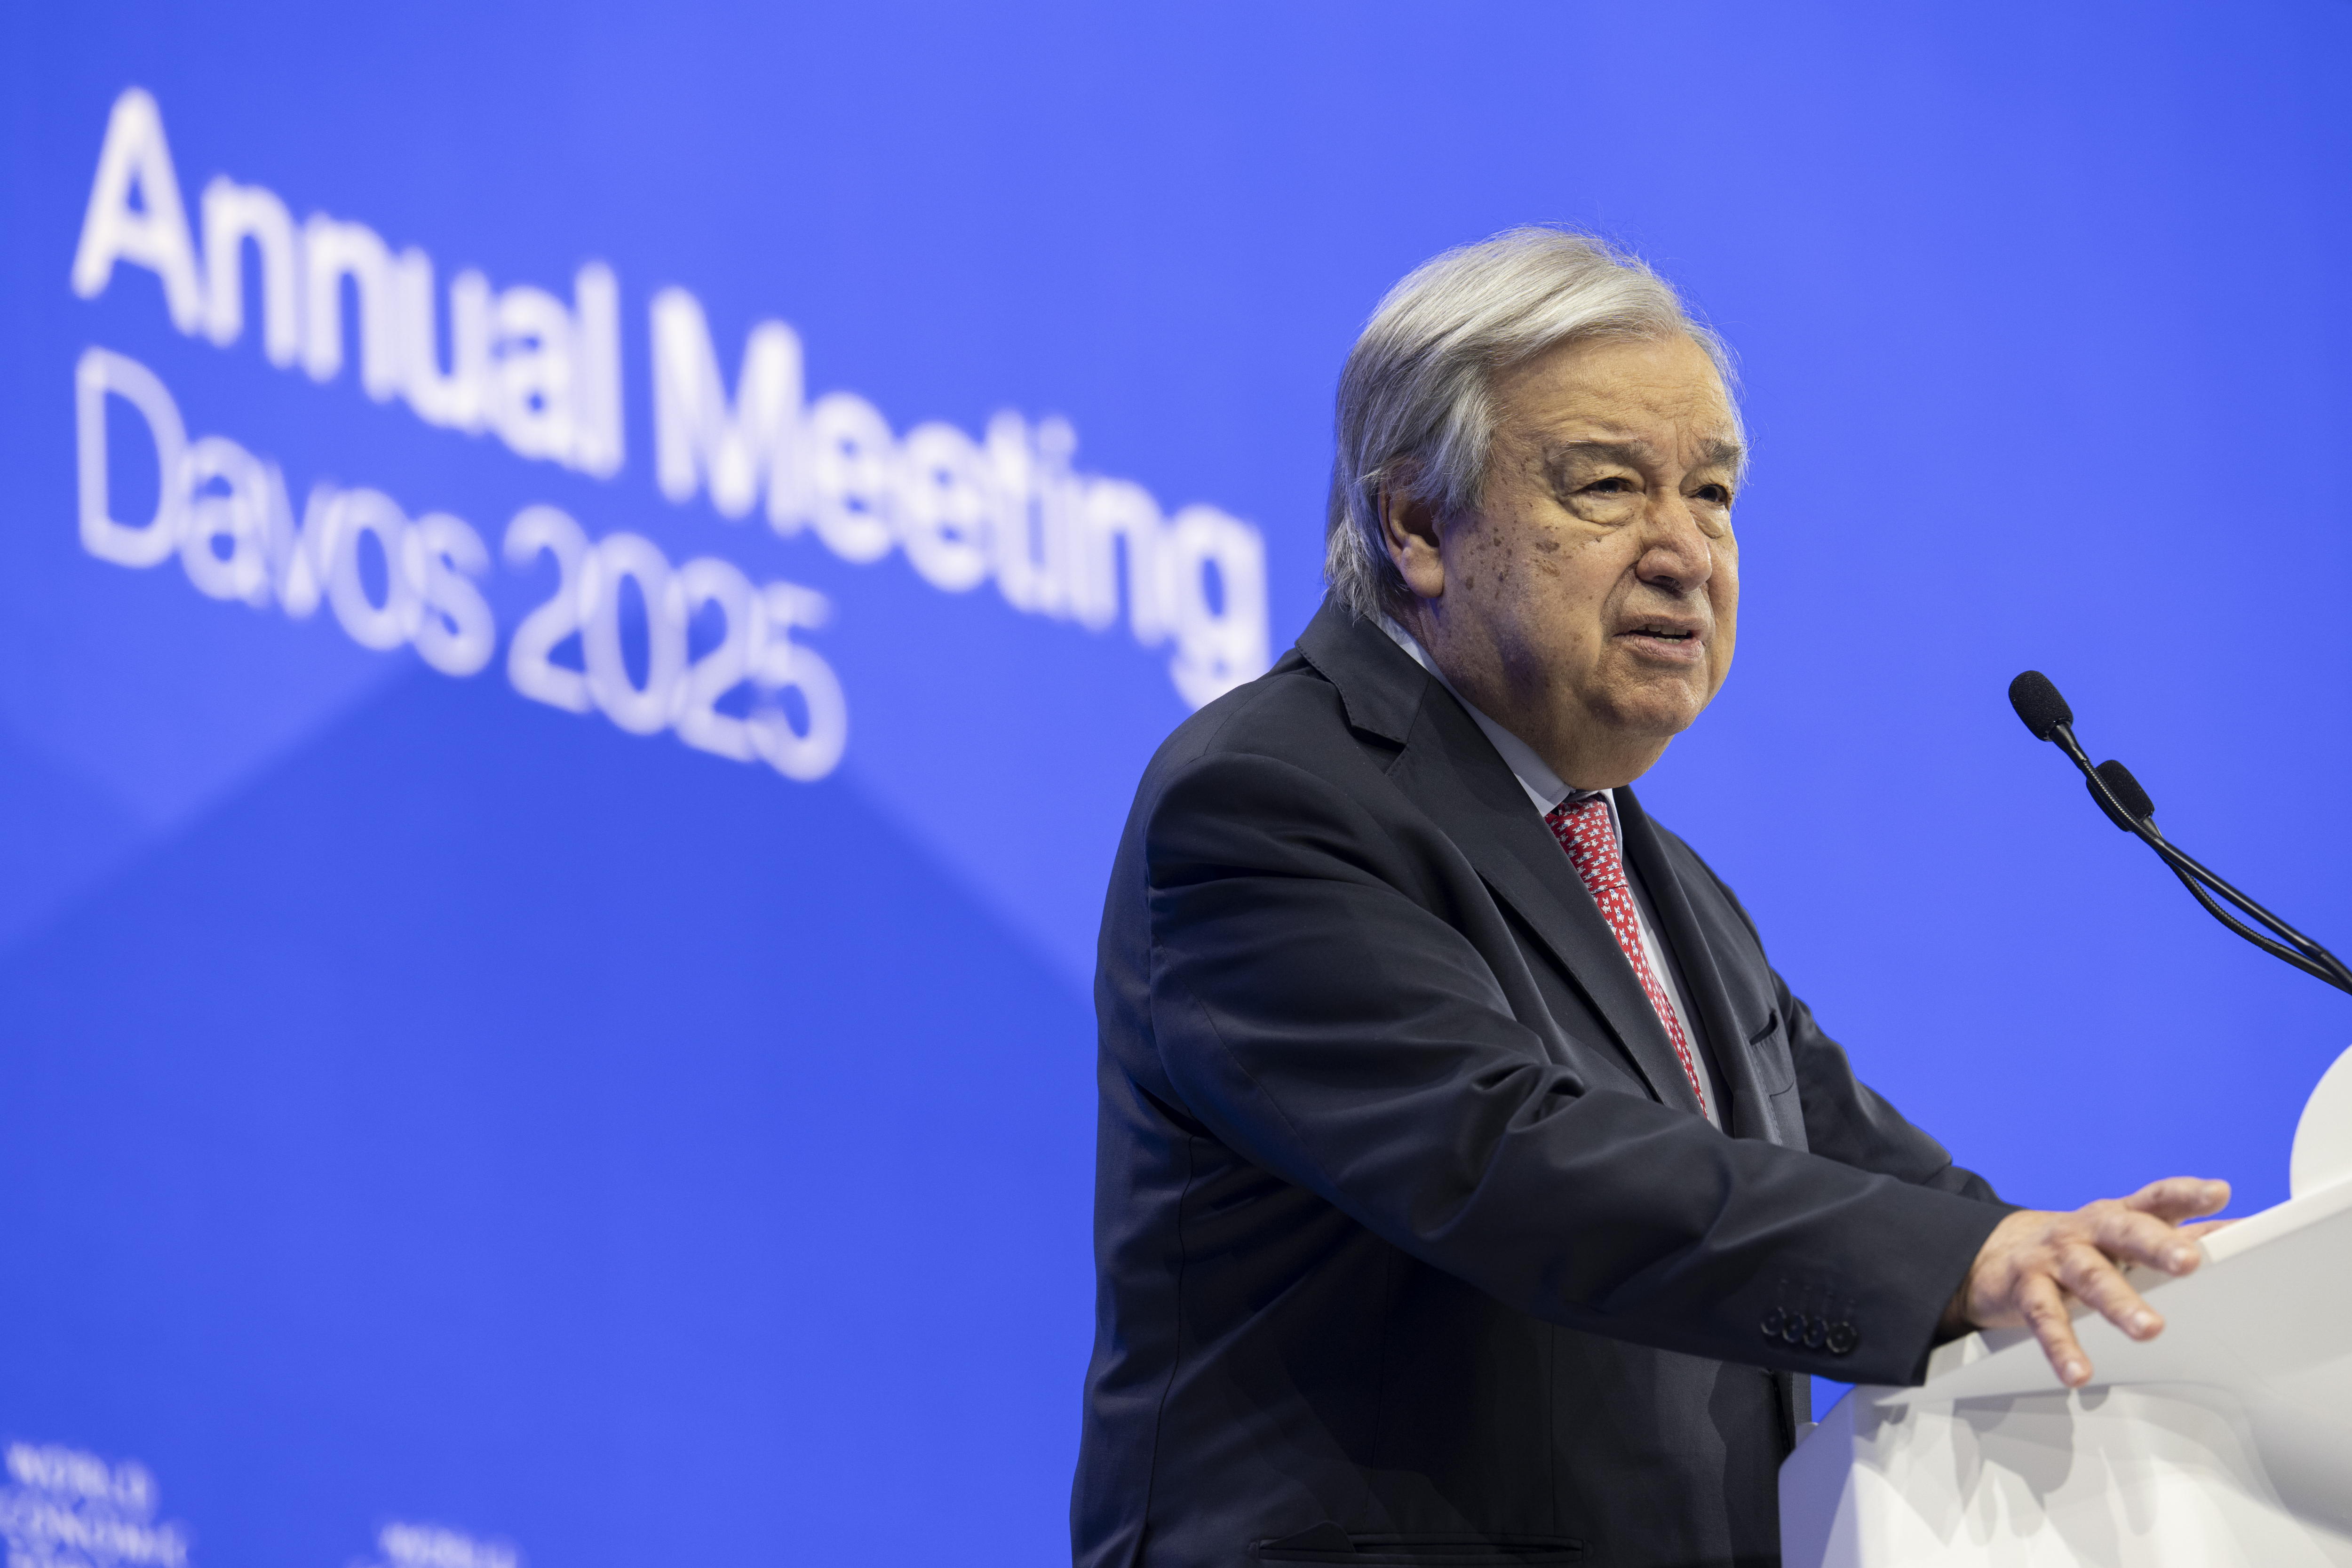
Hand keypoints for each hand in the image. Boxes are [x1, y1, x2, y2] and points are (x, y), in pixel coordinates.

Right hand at [1944, 1177, 2232, 1387]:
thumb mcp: (2123, 1234)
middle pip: (2123, 1232)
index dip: (2187, 1195)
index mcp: (2116, 1217)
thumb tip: (2241, 1230)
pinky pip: (2045, 1318)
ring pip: (2088, 1277)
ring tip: (2149, 1329)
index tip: (2218, 1194)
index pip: (2155, 1199)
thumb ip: (2179, 1232)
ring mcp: (2054, 1258)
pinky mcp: (2026, 1289)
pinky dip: (2061, 1346)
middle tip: (2187, 1261)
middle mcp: (2086, 1231)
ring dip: (2119, 1303)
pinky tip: (2078, 1372)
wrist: (1994, 1256)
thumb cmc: (2077, 1247)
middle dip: (2156, 1245)